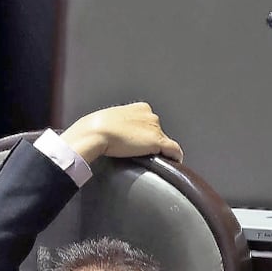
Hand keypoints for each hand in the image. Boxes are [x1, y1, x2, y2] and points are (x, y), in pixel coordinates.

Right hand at [61, 103, 183, 164]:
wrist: (96, 132)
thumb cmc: (96, 127)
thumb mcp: (111, 120)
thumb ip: (121, 124)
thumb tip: (119, 135)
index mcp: (140, 107)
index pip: (149, 122)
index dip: (145, 133)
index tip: (138, 142)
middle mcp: (150, 115)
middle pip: (157, 132)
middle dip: (151, 141)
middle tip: (139, 152)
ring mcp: (155, 128)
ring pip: (165, 142)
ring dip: (159, 150)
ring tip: (147, 159)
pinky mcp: (158, 141)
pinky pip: (174, 151)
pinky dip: (175, 157)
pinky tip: (172, 162)